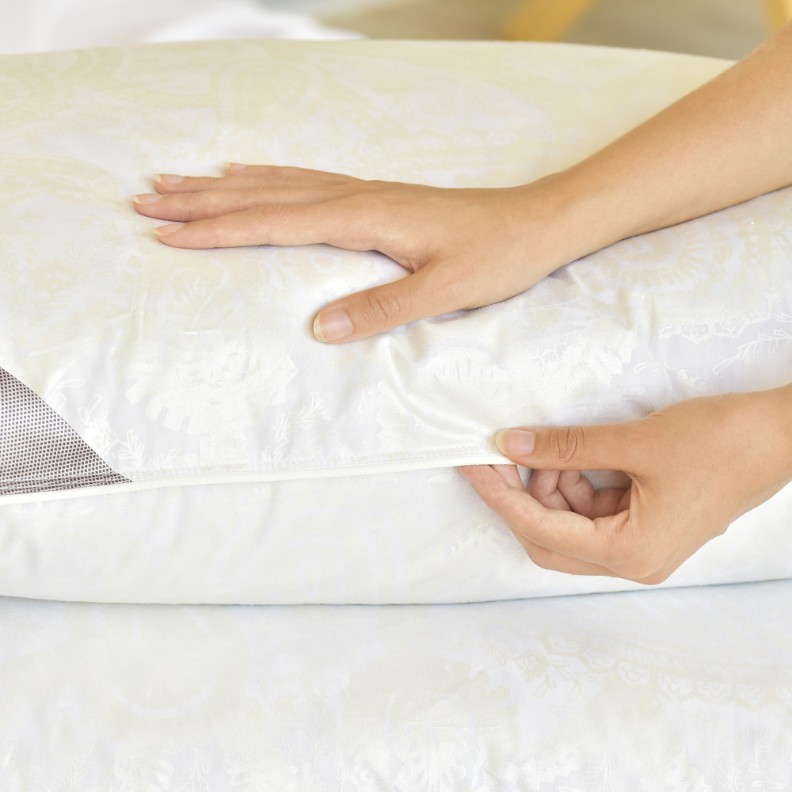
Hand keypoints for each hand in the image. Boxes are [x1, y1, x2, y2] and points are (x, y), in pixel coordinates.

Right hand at [134, 164, 582, 341]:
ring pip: (278, 184)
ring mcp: (364, 192)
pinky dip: (268, 178)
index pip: (274, 224)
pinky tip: (251, 173)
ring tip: (179, 183)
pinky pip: (306, 181)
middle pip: (262, 195)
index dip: (217, 230)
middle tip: (146, 200)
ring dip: (225, 186)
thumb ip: (382, 309)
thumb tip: (318, 329)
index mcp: (364, 218)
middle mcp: (356, 196)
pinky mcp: (375, 197)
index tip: (167, 235)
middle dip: (202, 201)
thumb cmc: (496, 256)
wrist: (536, 223)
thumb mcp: (444, 291)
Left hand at [460, 388, 791, 583]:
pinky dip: (573, 487)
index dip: (500, 496)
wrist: (779, 435)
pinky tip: (570, 459)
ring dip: (548, 489)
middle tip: (494, 456)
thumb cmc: (719, 441)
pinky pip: (592, 514)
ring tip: (546, 449)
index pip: (542, 530)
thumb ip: (566, 448)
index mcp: (631, 552)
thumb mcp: (633, 442)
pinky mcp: (647, 526)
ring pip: (568, 527)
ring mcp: (641, 546)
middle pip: (549, 539)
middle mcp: (633, 561)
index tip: (471, 465)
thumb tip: (510, 444)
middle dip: (520, 496)